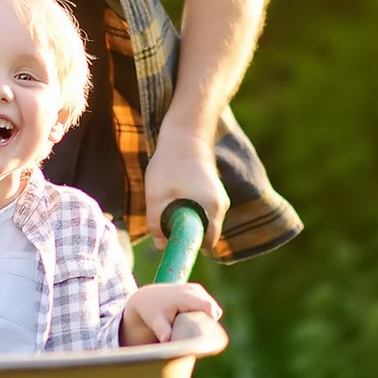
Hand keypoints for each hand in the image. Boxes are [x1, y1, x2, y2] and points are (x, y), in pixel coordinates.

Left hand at [120, 283, 222, 345]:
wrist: (146, 298)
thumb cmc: (151, 311)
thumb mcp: (155, 322)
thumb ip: (163, 330)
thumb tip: (166, 340)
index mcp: (185, 296)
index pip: (209, 308)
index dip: (209, 323)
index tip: (199, 334)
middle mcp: (194, 289)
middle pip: (214, 310)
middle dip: (207, 323)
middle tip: (190, 331)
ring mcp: (197, 289)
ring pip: (214, 309)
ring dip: (206, 319)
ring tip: (188, 324)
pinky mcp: (198, 291)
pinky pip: (210, 307)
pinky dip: (204, 315)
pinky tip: (190, 319)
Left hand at [143, 129, 228, 249]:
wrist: (185, 131)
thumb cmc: (170, 162)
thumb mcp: (156, 196)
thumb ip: (156, 224)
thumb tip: (161, 246)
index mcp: (212, 208)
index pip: (205, 243)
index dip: (187, 245)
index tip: (169, 239)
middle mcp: (221, 205)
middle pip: (203, 232)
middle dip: (184, 231)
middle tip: (162, 219)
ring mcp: (219, 197)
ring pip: (201, 219)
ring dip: (184, 217)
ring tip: (167, 199)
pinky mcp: (213, 190)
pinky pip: (201, 209)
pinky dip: (187, 207)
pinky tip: (174, 191)